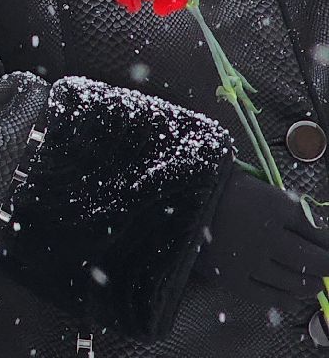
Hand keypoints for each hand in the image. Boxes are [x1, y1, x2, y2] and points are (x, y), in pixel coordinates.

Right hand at [193, 168, 328, 306]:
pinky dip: (286, 299)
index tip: (327, 245)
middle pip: (314, 260)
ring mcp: (250, 260)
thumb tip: (316, 229)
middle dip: (327, 265)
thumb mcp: (257, 185)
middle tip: (327, 266)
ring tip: (313, 283)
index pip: (320, 232)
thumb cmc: (216, 187)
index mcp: (276, 206)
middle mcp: (268, 236)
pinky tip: (292, 298)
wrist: (172, 200)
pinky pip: (268, 296)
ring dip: (311, 284)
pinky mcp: (232, 279)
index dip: (328, 242)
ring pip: (296, 281)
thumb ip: (286, 207)